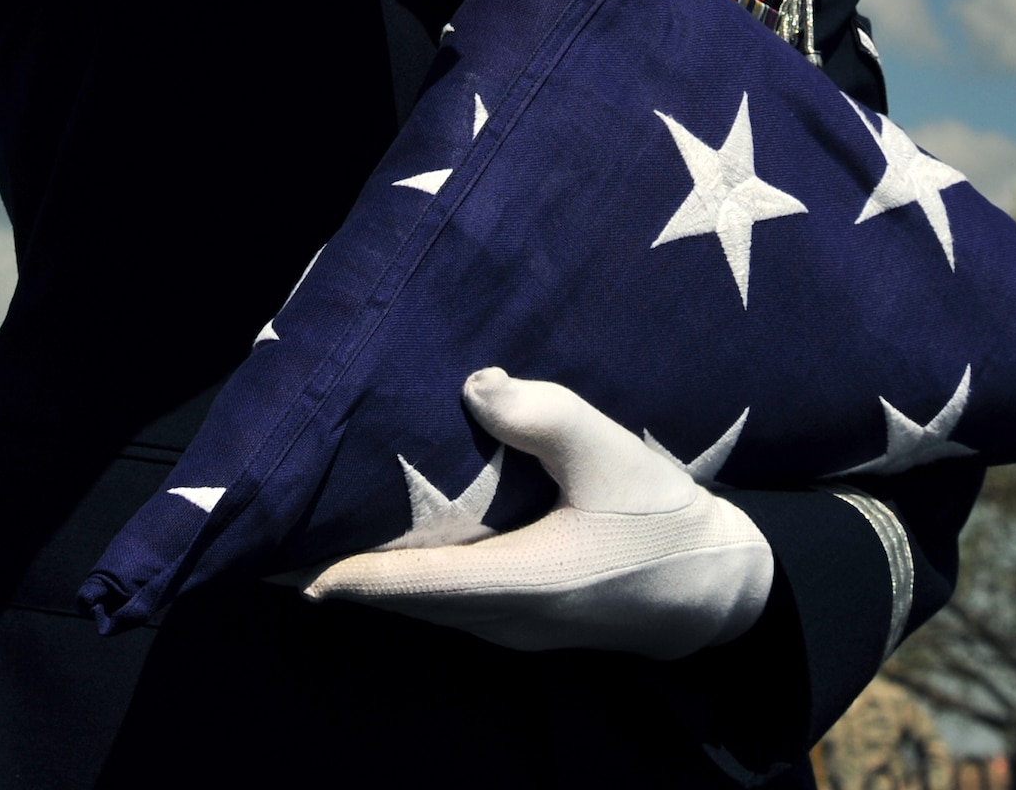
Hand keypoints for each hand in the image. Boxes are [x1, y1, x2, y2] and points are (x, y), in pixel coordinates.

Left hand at [304, 369, 771, 658]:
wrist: (722, 589)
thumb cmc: (665, 521)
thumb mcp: (613, 455)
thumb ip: (546, 416)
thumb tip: (474, 384)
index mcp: (522, 585)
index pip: (415, 584)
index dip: (352, 575)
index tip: (294, 566)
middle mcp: (507, 621)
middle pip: (410, 601)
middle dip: (354, 573)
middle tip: (296, 536)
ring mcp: (519, 631)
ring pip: (432, 606)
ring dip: (386, 576)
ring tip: (340, 532)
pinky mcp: (532, 621)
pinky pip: (456, 604)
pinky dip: (420, 578)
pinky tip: (412, 540)